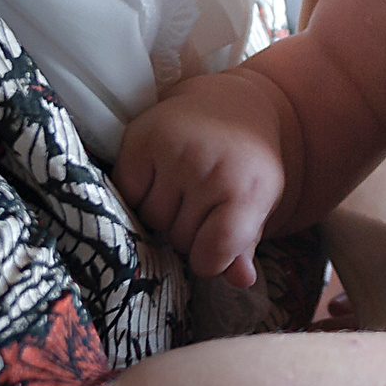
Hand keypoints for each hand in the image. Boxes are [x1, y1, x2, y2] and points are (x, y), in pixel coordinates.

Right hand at [114, 77, 287, 288]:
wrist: (235, 105)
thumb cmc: (246, 166)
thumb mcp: (259, 205)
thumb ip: (245, 246)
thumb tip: (239, 281)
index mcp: (246, 189)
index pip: (212, 252)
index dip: (208, 260)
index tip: (212, 249)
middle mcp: (209, 168)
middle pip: (178, 239)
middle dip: (186, 232)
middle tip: (200, 205)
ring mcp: (173, 151)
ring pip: (149, 219)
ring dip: (160, 215)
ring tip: (180, 189)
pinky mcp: (141, 137)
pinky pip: (125, 193)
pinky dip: (137, 194)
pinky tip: (157, 178)